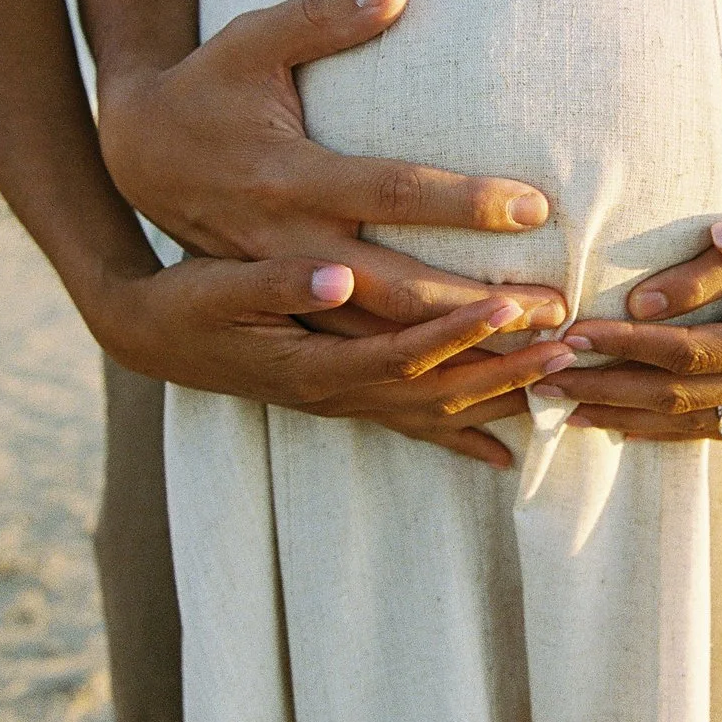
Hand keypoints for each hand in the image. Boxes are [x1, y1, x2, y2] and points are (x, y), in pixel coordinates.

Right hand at [96, 0, 565, 330]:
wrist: (134, 157)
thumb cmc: (208, 88)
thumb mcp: (251, 39)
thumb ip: (322, 17)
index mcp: (289, 176)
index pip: (393, 192)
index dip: (465, 201)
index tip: (536, 207)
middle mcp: (288, 241)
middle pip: (398, 286)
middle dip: (477, 302)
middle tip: (557, 307)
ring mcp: (288, 285)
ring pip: (381, 336)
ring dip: (457, 349)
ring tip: (536, 353)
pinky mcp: (287, 309)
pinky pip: (360, 355)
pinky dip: (418, 375)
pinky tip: (478, 384)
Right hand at [96, 256, 577, 466]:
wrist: (153, 334)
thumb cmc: (186, 300)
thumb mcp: (219, 283)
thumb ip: (276, 279)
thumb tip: (337, 270)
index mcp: (311, 364)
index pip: (401, 352)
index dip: (458, 329)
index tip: (512, 302)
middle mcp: (336, 394)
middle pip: (437, 392)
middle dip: (505, 367)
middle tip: (569, 342)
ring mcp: (344, 403)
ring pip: (436, 413)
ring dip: (501, 398)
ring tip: (564, 379)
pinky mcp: (345, 399)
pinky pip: (418, 426)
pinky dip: (466, 438)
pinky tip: (511, 451)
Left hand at [538, 209, 721, 440]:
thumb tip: (717, 232)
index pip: (691, 353)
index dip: (625, 348)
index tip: (569, 335)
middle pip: (678, 397)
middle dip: (605, 390)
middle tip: (536, 382)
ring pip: (695, 423)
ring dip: (626, 418)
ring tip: (560, 412)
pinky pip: (720, 426)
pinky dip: (667, 427)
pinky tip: (627, 422)